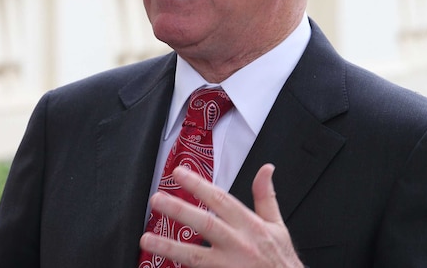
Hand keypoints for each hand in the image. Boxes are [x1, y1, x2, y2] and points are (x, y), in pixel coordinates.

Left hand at [139, 163, 303, 267]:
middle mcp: (239, 244)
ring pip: (195, 255)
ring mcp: (229, 266)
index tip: (179, 173)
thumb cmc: (281, 260)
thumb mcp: (277, 226)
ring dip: (169, 247)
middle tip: (156, 200)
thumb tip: (266, 169)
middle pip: (205, 224)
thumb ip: (265, 196)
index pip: (221, 200)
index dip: (198, 185)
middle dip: (179, 210)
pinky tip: (160, 266)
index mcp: (250, 226)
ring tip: (146, 239)